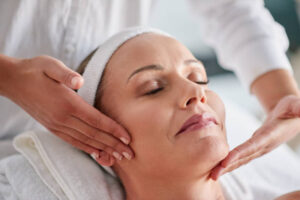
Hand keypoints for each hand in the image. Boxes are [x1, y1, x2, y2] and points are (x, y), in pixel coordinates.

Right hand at [4, 55, 133, 165]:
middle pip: (94, 134)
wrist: (13, 81)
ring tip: (118, 157)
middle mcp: (62, 118)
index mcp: (67, 103)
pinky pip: (72, 141)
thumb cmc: (35, 70)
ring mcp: (56, 124)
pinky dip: (86, 148)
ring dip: (103, 149)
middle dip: (113, 144)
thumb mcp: (50, 65)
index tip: (128, 138)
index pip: (96, 120)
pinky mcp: (52, 127)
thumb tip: (80, 81)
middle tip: (129, 154)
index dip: (113, 129)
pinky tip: (96, 153)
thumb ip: (66, 74)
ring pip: (84, 140)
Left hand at [210, 94, 299, 179]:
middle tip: (213, 175)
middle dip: (228, 166)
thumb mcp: (296, 105)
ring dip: (227, 167)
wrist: (293, 115)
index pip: (252, 146)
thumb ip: (299, 107)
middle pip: (243, 157)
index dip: (239, 154)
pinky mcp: (256, 147)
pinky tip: (220, 168)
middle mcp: (264, 145)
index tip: (225, 162)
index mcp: (270, 135)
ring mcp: (260, 148)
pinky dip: (230, 162)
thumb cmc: (294, 108)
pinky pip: (241, 156)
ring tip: (213, 175)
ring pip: (241, 159)